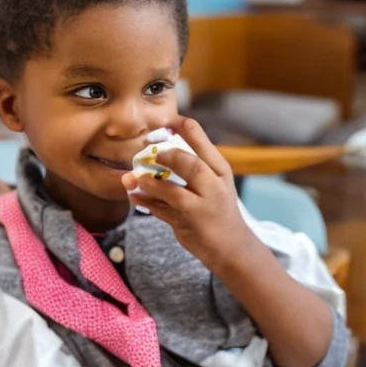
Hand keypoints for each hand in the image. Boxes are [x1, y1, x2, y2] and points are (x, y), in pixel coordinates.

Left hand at [122, 117, 249, 273]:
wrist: (230, 245)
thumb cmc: (218, 208)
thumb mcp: (215, 182)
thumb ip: (194, 166)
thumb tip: (161, 148)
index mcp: (220, 170)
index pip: (202, 141)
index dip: (182, 127)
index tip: (166, 121)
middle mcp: (214, 187)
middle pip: (189, 164)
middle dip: (167, 156)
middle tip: (153, 154)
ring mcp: (201, 207)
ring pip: (171, 191)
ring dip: (150, 183)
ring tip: (137, 178)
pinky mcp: (187, 224)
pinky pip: (160, 210)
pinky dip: (144, 202)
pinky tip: (134, 196)